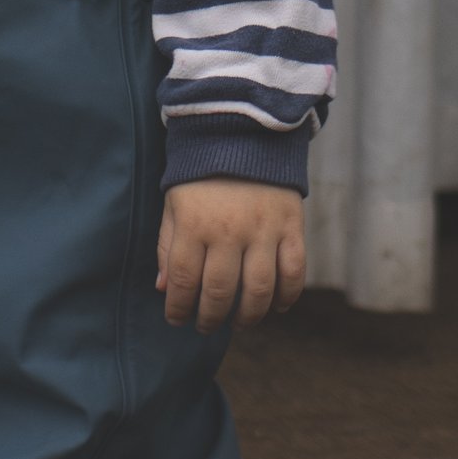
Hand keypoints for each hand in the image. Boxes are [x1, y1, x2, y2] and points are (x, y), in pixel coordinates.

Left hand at [157, 177, 306, 330]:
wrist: (243, 133)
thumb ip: (168, 247)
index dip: (178, 308)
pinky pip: (294, 271)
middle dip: (210, 318)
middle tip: (206, 325)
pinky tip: (277, 307)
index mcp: (193, 225)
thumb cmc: (201, 175)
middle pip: (220, 292)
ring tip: (239, 323)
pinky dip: (287, 296)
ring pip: (258, 290)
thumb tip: (164, 290)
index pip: (183, 282)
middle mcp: (228, 231)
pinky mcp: (291, 225)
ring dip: (248, 316)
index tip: (177, 319)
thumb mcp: (174, 204)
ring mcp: (263, 229)